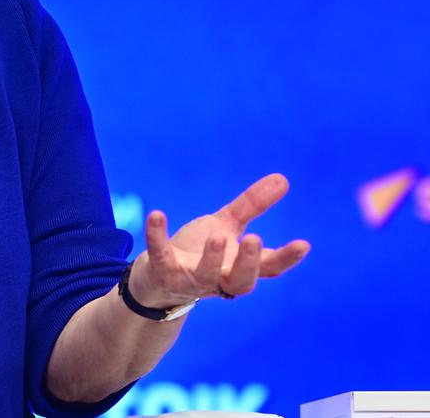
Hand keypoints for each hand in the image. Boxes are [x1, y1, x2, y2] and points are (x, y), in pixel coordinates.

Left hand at [128, 173, 310, 308]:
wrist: (157, 277)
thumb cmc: (199, 251)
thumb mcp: (226, 225)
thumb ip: (251, 206)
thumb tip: (282, 179)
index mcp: (238, 267)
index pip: (269, 268)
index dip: (287, 259)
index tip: (303, 244)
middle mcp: (219, 279)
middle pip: (241, 280)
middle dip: (248, 262)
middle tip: (254, 239)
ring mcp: (190, 280)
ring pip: (205, 276)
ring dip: (212, 257)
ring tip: (217, 236)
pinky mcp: (163, 273)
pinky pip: (160, 256)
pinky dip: (157, 236)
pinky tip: (156, 215)